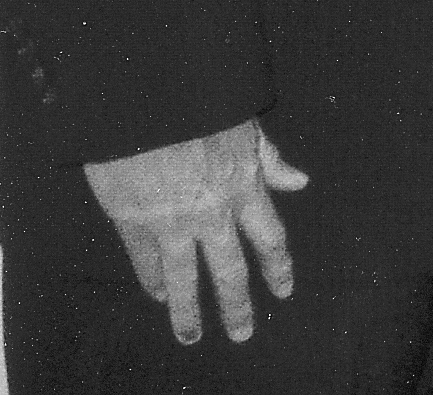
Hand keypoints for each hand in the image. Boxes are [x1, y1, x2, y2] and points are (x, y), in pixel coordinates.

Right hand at [82, 120, 307, 345]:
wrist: (147, 96)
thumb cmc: (199, 102)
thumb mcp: (244, 125)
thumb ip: (269, 159)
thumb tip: (299, 182)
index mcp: (245, 186)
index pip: (270, 237)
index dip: (278, 267)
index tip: (284, 291)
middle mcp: (213, 211)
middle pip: (230, 269)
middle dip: (238, 304)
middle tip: (242, 333)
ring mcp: (172, 220)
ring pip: (185, 278)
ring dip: (189, 311)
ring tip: (192, 337)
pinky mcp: (133, 219)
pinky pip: (146, 261)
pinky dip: (153, 280)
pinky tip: (158, 294)